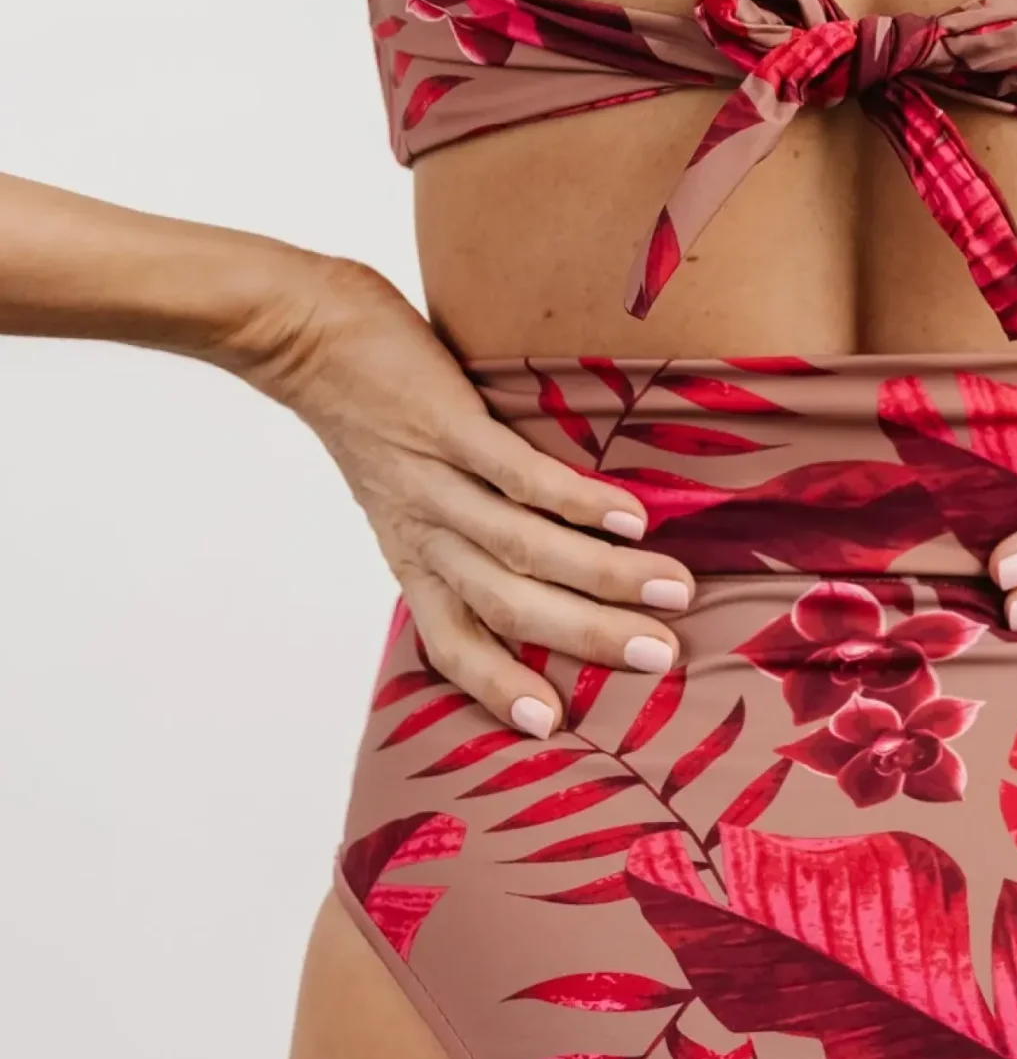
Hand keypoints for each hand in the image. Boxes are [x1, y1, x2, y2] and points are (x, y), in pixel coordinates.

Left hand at [236, 256, 692, 736]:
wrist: (304, 333)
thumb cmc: (368, 416)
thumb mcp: (400, 498)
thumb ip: (458, 536)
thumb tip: (544, 564)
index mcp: (413, 558)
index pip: (451, 643)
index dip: (499, 688)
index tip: (556, 725)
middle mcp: (423, 532)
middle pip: (508, 606)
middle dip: (589, 636)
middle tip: (662, 656)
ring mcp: (434, 479)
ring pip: (522, 547)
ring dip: (602, 574)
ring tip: (671, 588)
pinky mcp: (446, 424)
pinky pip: (515, 474)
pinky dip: (574, 500)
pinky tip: (629, 516)